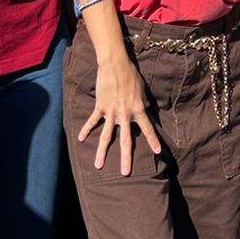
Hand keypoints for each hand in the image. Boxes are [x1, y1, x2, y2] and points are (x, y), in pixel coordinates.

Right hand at [78, 52, 160, 175]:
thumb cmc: (130, 74)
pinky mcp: (100, 107)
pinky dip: (86, 130)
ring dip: (102, 152)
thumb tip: (144, 109)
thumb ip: (142, 101)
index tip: (158, 152)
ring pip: (107, 136)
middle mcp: (125, 114)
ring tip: (98, 166)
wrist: (115, 65)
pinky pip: (92, 121)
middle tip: (125, 173)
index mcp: (138, 109)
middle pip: (126, 140)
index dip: (153, 140)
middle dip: (126, 157)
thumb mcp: (142, 89)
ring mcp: (111, 112)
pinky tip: (81, 139)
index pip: (148, 128)